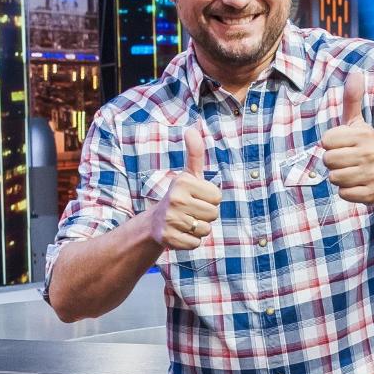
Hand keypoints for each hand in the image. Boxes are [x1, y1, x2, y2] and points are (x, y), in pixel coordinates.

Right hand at [147, 123, 221, 250]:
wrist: (155, 222)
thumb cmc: (180, 195)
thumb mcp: (188, 174)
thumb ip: (194, 153)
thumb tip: (192, 129)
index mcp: (183, 182)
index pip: (217, 197)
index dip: (210, 199)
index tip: (195, 197)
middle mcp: (175, 199)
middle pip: (213, 214)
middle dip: (205, 215)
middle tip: (190, 211)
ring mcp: (171, 220)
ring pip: (206, 230)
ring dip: (199, 229)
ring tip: (185, 222)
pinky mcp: (169, 239)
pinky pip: (196, 243)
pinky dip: (191, 241)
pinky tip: (180, 233)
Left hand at [321, 72, 373, 205]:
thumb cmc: (363, 147)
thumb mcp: (357, 124)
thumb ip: (352, 100)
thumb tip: (355, 74)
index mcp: (364, 135)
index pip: (325, 141)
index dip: (330, 145)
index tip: (343, 146)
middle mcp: (370, 153)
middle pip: (328, 160)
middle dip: (333, 163)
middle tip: (347, 162)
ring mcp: (372, 174)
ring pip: (334, 178)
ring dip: (340, 178)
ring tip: (352, 173)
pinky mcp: (372, 194)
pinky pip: (343, 194)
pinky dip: (347, 192)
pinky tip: (358, 185)